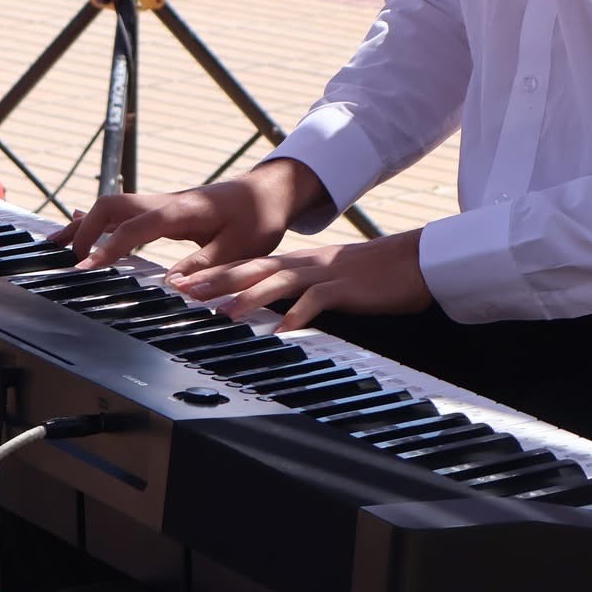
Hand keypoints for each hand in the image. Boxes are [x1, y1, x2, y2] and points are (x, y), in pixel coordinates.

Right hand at [50, 158, 325, 275]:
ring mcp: (161, 203)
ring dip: (83, 224)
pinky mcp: (161, 209)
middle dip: (83, 231)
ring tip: (53, 246)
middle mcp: (165, 202)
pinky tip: (76, 229)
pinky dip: (97, 222)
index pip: (133, 228)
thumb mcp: (240, 247)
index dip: (106, 248)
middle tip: (66, 262)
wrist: (268, 192)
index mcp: (182, 211)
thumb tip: (171, 286)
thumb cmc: (258, 219)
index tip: (83, 269)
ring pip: (112, 207)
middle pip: (112, 207)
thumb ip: (205, 265)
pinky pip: (122, 212)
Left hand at [173, 231, 432, 332]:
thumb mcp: (326, 281)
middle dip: (216, 279)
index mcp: (296, 263)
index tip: (179, 282)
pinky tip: (283, 330)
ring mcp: (324, 274)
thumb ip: (298, 291)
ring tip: (224, 311)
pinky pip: (318, 301)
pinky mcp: (346, 288)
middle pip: (252, 268)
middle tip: (182, 290)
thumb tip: (269, 310)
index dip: (212, 272)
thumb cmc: (370, 277)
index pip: (246, 265)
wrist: (412, 261)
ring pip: (279, 281)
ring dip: (250, 296)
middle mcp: (304, 264)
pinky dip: (299, 315)